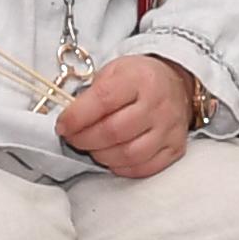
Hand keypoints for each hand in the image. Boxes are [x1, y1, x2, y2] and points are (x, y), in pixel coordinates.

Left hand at [61, 53, 197, 178]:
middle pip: (113, 132)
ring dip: (101, 156)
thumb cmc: (138, 80)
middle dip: (84, 139)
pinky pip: (144, 168)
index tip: (62, 125)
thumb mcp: (113, 71)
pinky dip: (122, 167)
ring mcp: (169, 128)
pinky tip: (113, 157)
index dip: (76, 117)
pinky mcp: (175, 148)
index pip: (102, 100)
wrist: (175, 85)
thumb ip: (91, 94)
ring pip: (128, 155)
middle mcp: (158, 103)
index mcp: (139, 79)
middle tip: (73, 138)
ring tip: (92, 147)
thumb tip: (68, 121)